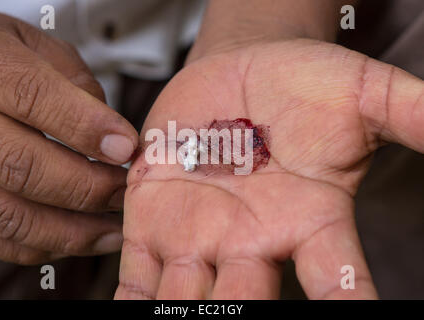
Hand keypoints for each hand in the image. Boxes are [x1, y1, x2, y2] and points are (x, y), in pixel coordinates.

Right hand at [0, 12, 137, 263]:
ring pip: (7, 214)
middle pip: (20, 165)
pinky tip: (79, 237)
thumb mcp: (35, 46)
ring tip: (115, 230)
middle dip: (88, 187)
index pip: (31, 95)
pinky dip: (43, 245)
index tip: (127, 148)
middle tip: (126, 192)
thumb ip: (75, 83)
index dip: (85, 127)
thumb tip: (113, 139)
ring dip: (72, 230)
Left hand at [115, 39, 422, 298]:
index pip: (338, 282)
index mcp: (309, 222)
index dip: (350, 307)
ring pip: (188, 303)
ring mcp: (198, 238)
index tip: (361, 318)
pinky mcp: (152, 222)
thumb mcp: (362, 93)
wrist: (240, 74)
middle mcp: (253, 243)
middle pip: (250, 305)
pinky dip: (131, 304)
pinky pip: (138, 277)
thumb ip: (409, 113)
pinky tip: (125, 317)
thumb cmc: (304, 85)